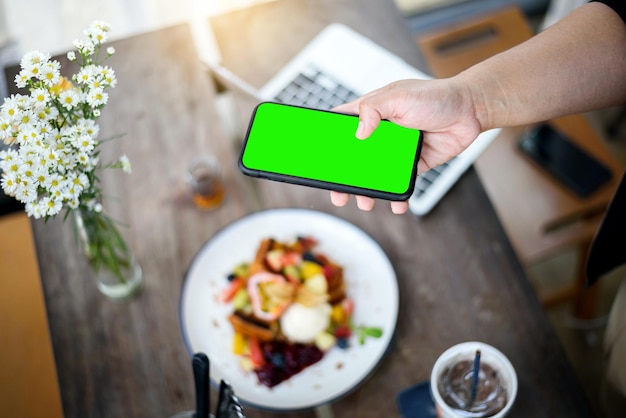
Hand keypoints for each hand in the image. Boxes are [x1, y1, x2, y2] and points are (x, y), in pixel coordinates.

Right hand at [331, 78, 481, 213]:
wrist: (471, 111)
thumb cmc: (436, 96)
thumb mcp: (399, 96)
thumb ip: (373, 110)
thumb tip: (358, 134)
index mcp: (372, 112)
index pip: (342, 125)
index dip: (328, 140)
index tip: (317, 157)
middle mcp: (381, 132)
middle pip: (355, 156)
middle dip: (345, 176)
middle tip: (339, 193)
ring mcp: (396, 149)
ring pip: (375, 173)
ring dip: (368, 190)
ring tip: (365, 202)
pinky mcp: (413, 163)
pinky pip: (400, 182)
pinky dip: (397, 196)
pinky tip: (396, 205)